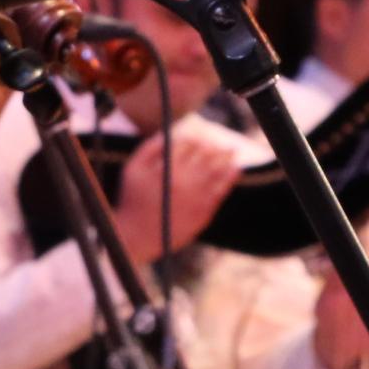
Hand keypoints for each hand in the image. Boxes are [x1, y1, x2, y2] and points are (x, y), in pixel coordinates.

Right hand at [113, 132, 241, 266]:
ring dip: (227, 157)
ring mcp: (196, 196)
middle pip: (206, 155)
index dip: (196, 139)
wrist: (138, 236)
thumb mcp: (132, 169)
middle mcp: (183, 180)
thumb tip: (169, 132)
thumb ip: (149, 147)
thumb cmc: (133, 200)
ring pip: (218, 169)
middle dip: (213, 146)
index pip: (189, 144)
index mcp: (166, 167)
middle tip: (217, 144)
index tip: (198, 139)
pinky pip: (222, 189)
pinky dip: (230, 177)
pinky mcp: (204, 211)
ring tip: (232, 151)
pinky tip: (236, 169)